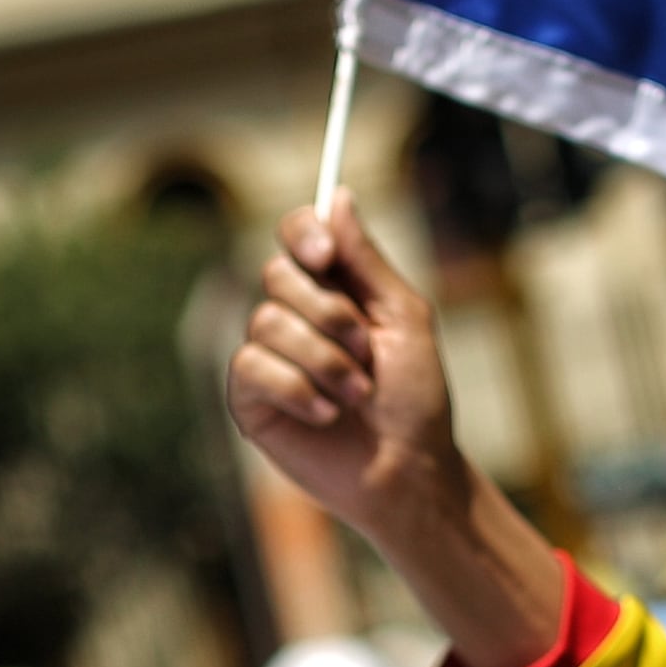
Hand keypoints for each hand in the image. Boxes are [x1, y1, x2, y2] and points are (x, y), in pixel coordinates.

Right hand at [231, 197, 460, 537]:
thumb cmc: (416, 400)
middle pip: (277, 274)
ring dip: (324, 360)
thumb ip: (367, 261)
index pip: (297, 235)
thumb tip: (339, 196)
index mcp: (333, 289)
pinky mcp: (249, 399)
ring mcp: (268, 357)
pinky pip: (251, 366)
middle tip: (366, 350)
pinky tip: (327, 415)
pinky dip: (298, 389)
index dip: (303, 233)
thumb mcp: (403, 318)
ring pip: (266, 321)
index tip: (326, 254)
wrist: (409, 470)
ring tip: (358, 394)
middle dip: (329, 313)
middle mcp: (294, 315)